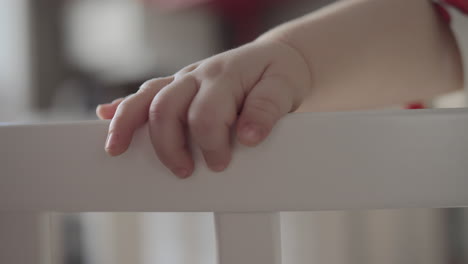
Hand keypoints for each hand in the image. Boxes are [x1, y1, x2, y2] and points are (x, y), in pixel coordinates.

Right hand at [97, 40, 310, 177]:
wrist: (277, 58)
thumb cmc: (279, 74)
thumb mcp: (284, 88)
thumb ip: (267, 109)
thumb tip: (246, 137)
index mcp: (223, 77)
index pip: (204, 115)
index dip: (210, 145)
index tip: (220, 165)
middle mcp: (198, 76)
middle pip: (165, 108)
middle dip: (168, 146)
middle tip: (184, 171)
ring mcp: (184, 78)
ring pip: (146, 98)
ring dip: (127, 125)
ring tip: (117, 150)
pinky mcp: (178, 83)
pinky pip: (146, 91)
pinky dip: (123, 106)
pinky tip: (105, 115)